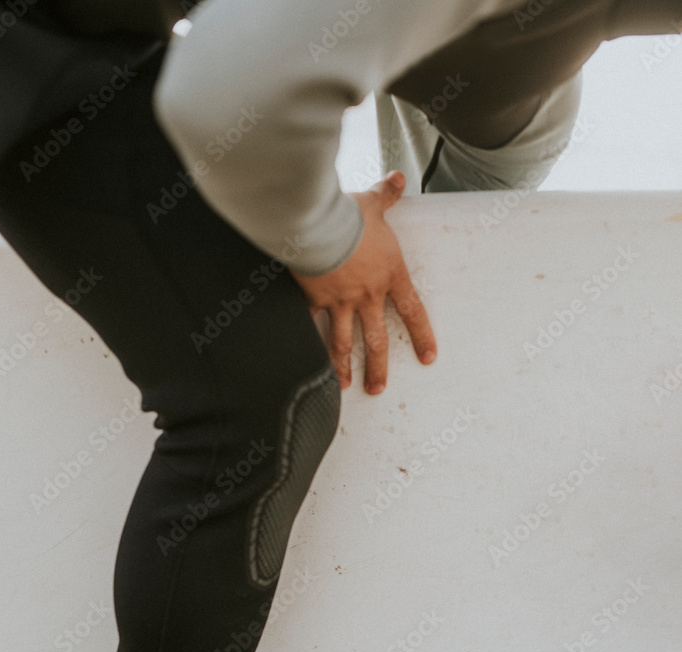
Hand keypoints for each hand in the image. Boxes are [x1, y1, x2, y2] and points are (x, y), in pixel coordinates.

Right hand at [290, 171, 436, 394]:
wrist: (320, 225)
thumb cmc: (349, 216)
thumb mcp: (372, 203)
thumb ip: (386, 195)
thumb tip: (397, 179)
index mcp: (389, 275)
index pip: (412, 311)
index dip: (422, 336)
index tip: (428, 358)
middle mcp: (367, 295)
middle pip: (377, 339)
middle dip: (379, 367)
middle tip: (379, 388)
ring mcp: (340, 302)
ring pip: (344, 342)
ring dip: (344, 367)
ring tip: (346, 385)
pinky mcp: (314, 300)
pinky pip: (312, 327)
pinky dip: (309, 345)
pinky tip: (307, 363)